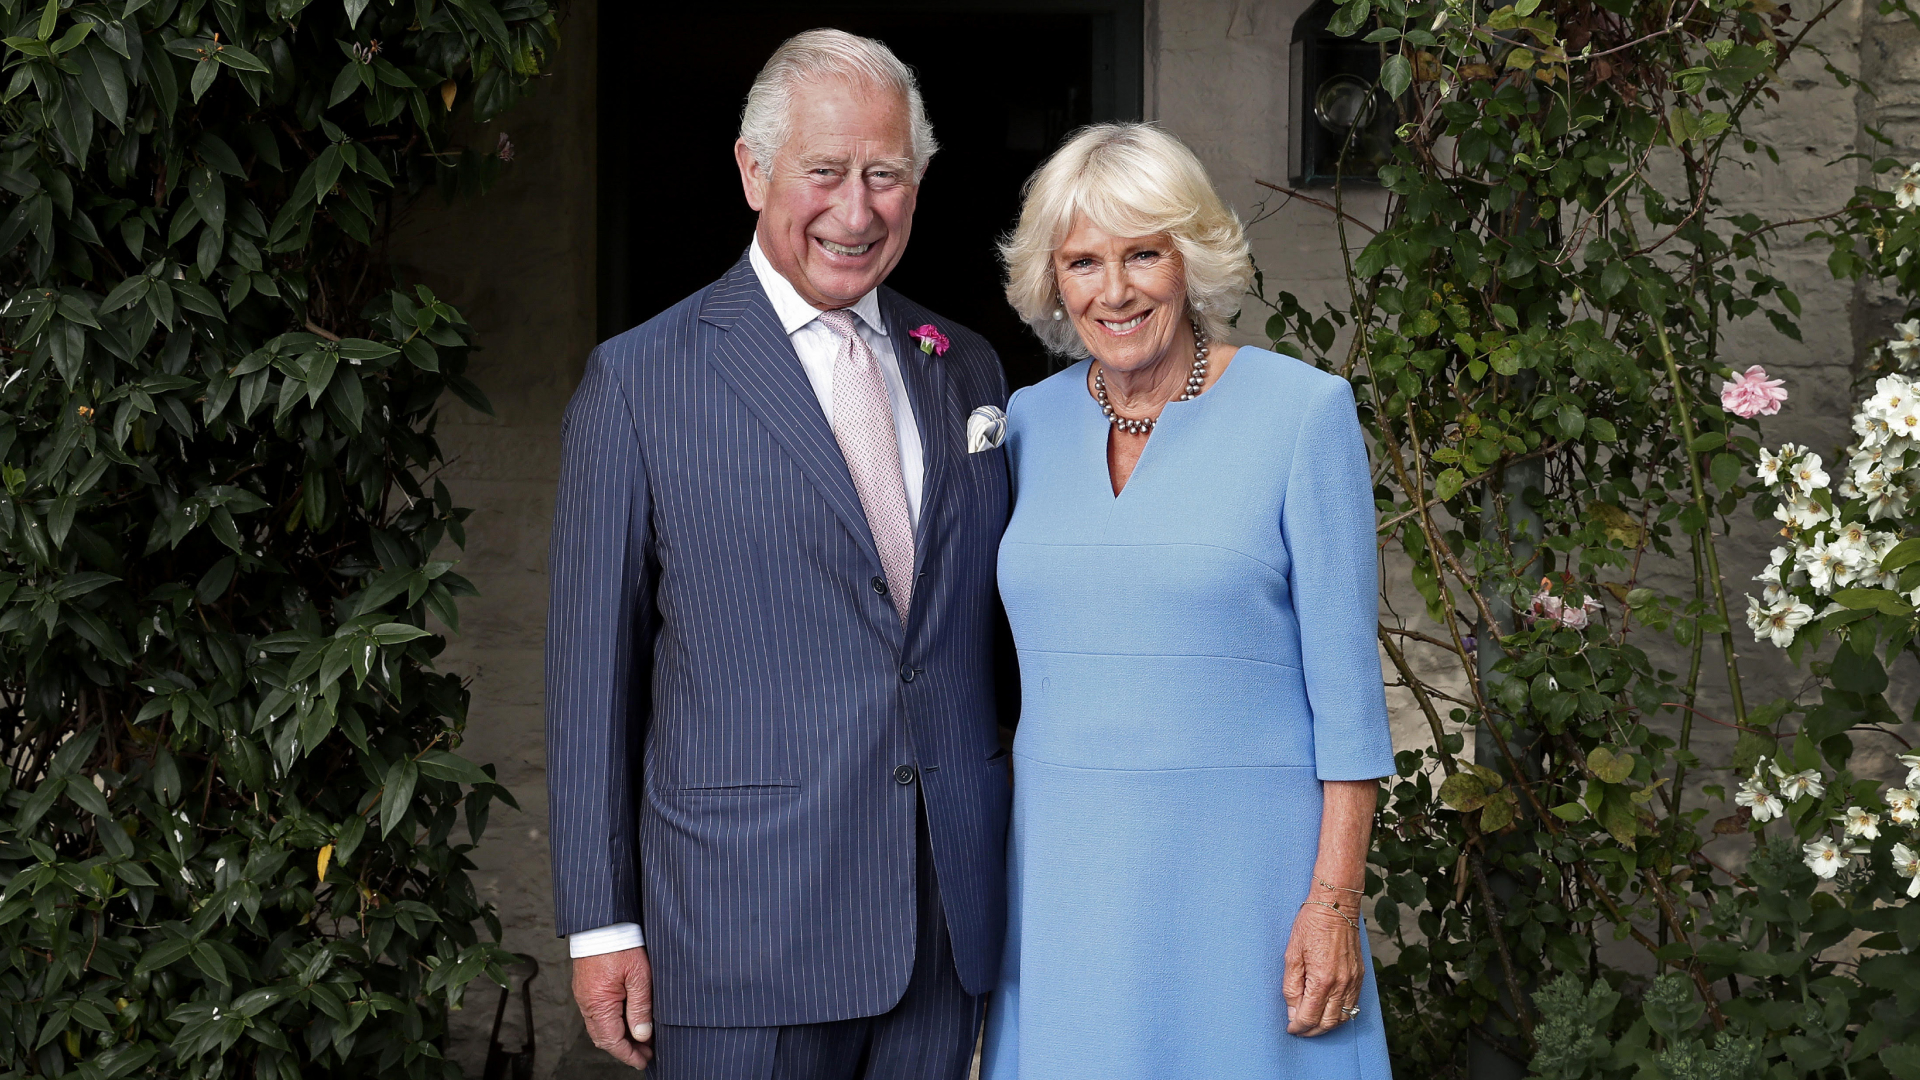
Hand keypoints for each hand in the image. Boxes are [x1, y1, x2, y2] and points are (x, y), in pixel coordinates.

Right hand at [572, 946, 653, 1067]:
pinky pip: (596, 1014)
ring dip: (618, 1037)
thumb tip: (642, 1034)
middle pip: (603, 1038)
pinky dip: (611, 1023)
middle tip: (646, 1053)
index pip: (612, 1041)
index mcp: (599, 1003)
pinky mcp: (586, 987)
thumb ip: (640, 1007)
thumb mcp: (639, 976)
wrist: (602, 922)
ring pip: (599, 1027)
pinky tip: (626, 1020)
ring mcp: (584, 995)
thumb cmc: (621, 944)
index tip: (643, 1061)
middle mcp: (587, 1003)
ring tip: (640, 1039)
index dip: (628, 1054)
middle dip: (625, 1049)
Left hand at [1282, 902, 1362, 1036]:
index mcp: (1322, 980)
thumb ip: (1291, 986)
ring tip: (1312, 1025)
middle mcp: (1342, 984)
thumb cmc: (1310, 925)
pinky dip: (1340, 1014)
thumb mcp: (1291, 954)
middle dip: (1312, 1031)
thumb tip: (1292, 1010)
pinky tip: (1329, 1012)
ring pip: (1343, 1017)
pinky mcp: (1360, 976)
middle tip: (1299, 1030)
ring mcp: (1353, 981)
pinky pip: (1352, 1005)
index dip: (1298, 1026)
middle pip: (1328, 1022)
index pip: (1310, 1016)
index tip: (1290, 1028)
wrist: (1336, 906)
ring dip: (1327, 1026)